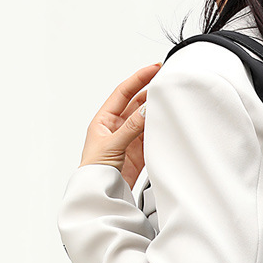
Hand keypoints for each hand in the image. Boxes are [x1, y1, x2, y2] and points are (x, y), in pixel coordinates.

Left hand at [80, 63, 162, 182]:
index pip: (123, 92)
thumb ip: (132, 127)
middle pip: (136, 103)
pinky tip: (166, 125)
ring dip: (155, 111)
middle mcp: (116, 127)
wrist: (99, 194)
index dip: (138, 78)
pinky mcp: (138, 152)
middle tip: (165, 82)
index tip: (154, 69)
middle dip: (150, 92)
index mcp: (104, 120)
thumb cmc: (94, 171)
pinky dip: (159, 130)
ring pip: (145, 119)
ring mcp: (128, 139)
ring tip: (168, 103)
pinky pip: (150, 135)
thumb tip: (146, 109)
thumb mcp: (113, 144)